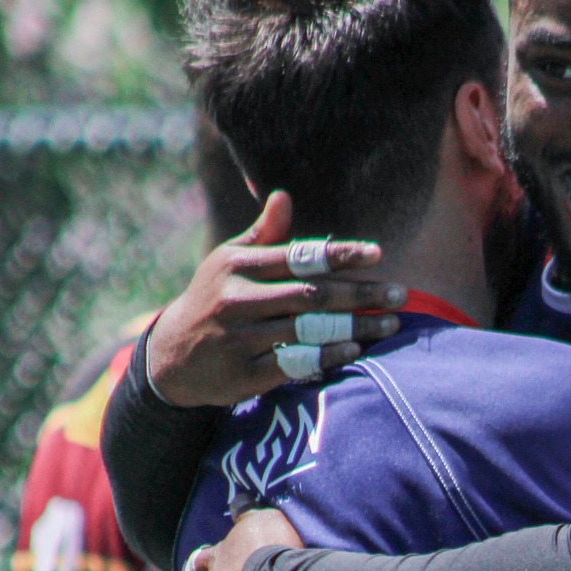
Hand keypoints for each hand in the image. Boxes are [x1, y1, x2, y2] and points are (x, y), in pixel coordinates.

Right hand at [147, 190, 404, 407]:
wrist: (170, 358)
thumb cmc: (213, 300)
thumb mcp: (228, 262)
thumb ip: (262, 236)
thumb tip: (283, 196)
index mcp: (237, 265)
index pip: (298, 257)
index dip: (339, 255)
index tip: (377, 255)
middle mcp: (237, 299)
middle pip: (311, 295)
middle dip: (360, 294)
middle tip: (400, 295)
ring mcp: (240, 338)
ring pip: (308, 329)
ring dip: (354, 327)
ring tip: (390, 325)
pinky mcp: (244, 373)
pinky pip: (294, 363)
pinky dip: (327, 356)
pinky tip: (354, 350)